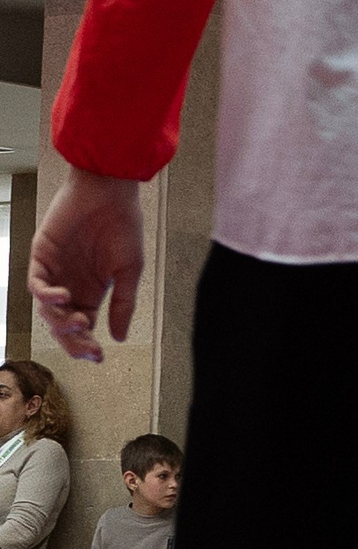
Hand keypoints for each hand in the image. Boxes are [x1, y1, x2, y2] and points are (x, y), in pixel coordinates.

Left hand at [29, 169, 145, 361]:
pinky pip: (36, 284)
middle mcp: (70, 285)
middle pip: (62, 324)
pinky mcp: (41, 255)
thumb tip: (119, 337)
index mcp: (91, 291)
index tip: (99, 356)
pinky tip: (63, 297)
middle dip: (72, 340)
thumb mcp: (129, 270)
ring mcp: (54, 272)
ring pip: (47, 309)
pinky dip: (46, 295)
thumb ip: (123, 303)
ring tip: (78, 320)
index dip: (87, 344)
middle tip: (86, 347)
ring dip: (59, 320)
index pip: (84, 327)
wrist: (110, 191)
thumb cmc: (124, 225)